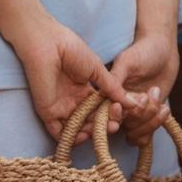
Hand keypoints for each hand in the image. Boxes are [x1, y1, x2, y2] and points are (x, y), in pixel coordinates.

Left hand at [10, 10, 146, 143]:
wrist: (48, 44)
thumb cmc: (71, 50)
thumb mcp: (97, 69)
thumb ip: (113, 88)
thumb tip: (133, 103)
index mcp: (84, 90)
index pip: (101, 109)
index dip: (112, 113)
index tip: (121, 111)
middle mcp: (73, 101)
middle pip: (91, 121)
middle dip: (104, 125)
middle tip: (114, 124)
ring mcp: (61, 107)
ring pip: (78, 129)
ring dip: (91, 133)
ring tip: (103, 129)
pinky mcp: (48, 112)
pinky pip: (59, 133)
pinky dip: (72, 138)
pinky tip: (85, 136)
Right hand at [73, 32, 179, 147]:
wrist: (163, 51)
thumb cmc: (143, 51)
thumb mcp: (127, 61)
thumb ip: (116, 77)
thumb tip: (103, 94)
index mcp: (108, 94)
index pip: (104, 115)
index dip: (112, 116)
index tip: (121, 108)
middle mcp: (119, 107)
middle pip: (122, 126)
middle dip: (137, 114)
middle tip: (146, 96)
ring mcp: (133, 115)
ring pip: (135, 134)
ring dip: (149, 119)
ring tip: (157, 95)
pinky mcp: (147, 118)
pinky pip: (146, 136)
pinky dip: (156, 125)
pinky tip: (164, 108)